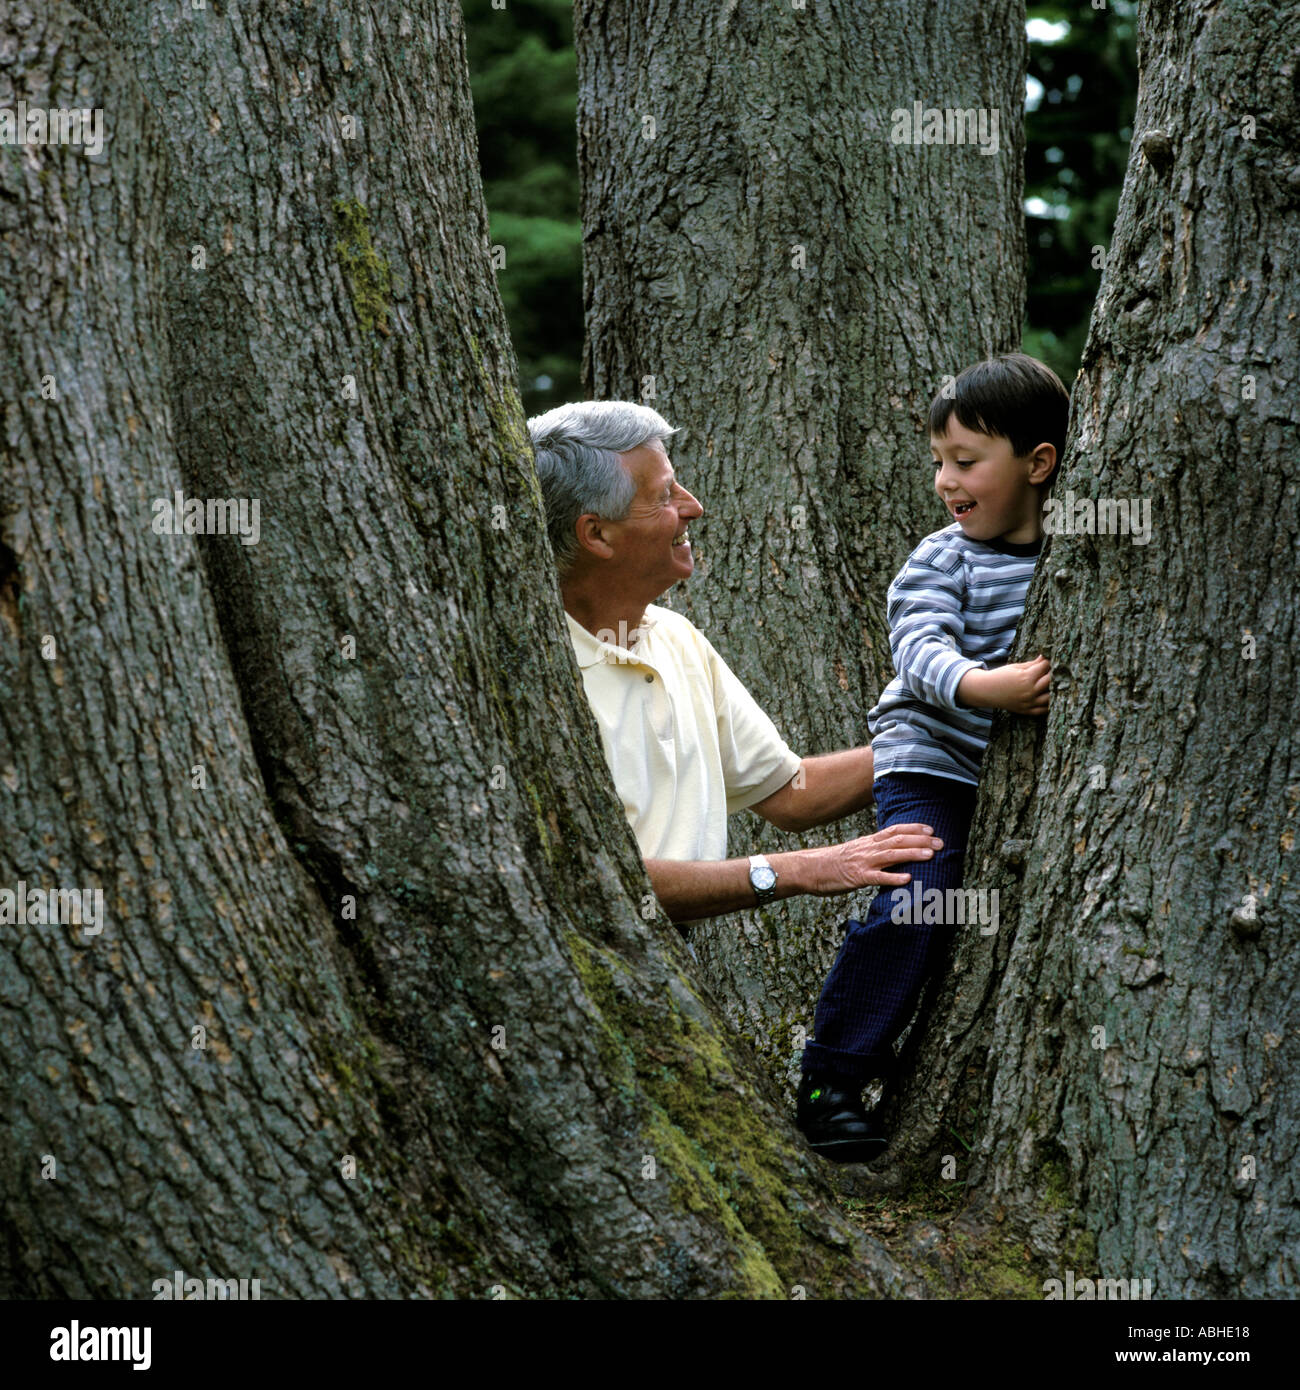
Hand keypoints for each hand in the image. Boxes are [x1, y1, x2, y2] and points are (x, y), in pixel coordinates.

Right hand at [801, 823, 943, 896]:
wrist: (809, 869)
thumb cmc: (832, 863)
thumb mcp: (854, 851)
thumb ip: (872, 850)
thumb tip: (890, 851)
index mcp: (868, 842)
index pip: (894, 830)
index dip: (914, 828)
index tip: (931, 829)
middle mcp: (868, 848)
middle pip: (898, 840)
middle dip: (921, 840)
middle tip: (941, 843)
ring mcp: (862, 862)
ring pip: (891, 855)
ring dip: (912, 854)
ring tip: (931, 855)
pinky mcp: (857, 878)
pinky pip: (877, 877)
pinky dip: (893, 877)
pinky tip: (907, 878)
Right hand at [995, 654, 1050, 714]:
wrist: (986, 691)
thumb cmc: (1001, 676)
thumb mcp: (1016, 667)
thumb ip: (1032, 664)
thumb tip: (1045, 658)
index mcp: (1027, 677)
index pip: (1046, 667)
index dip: (1048, 662)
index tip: (1048, 660)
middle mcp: (1030, 691)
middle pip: (1052, 680)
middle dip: (1053, 674)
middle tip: (1053, 671)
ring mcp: (1029, 702)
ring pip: (1051, 697)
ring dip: (1054, 690)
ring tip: (1053, 684)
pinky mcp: (1026, 710)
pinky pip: (1043, 710)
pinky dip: (1048, 705)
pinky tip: (1049, 698)